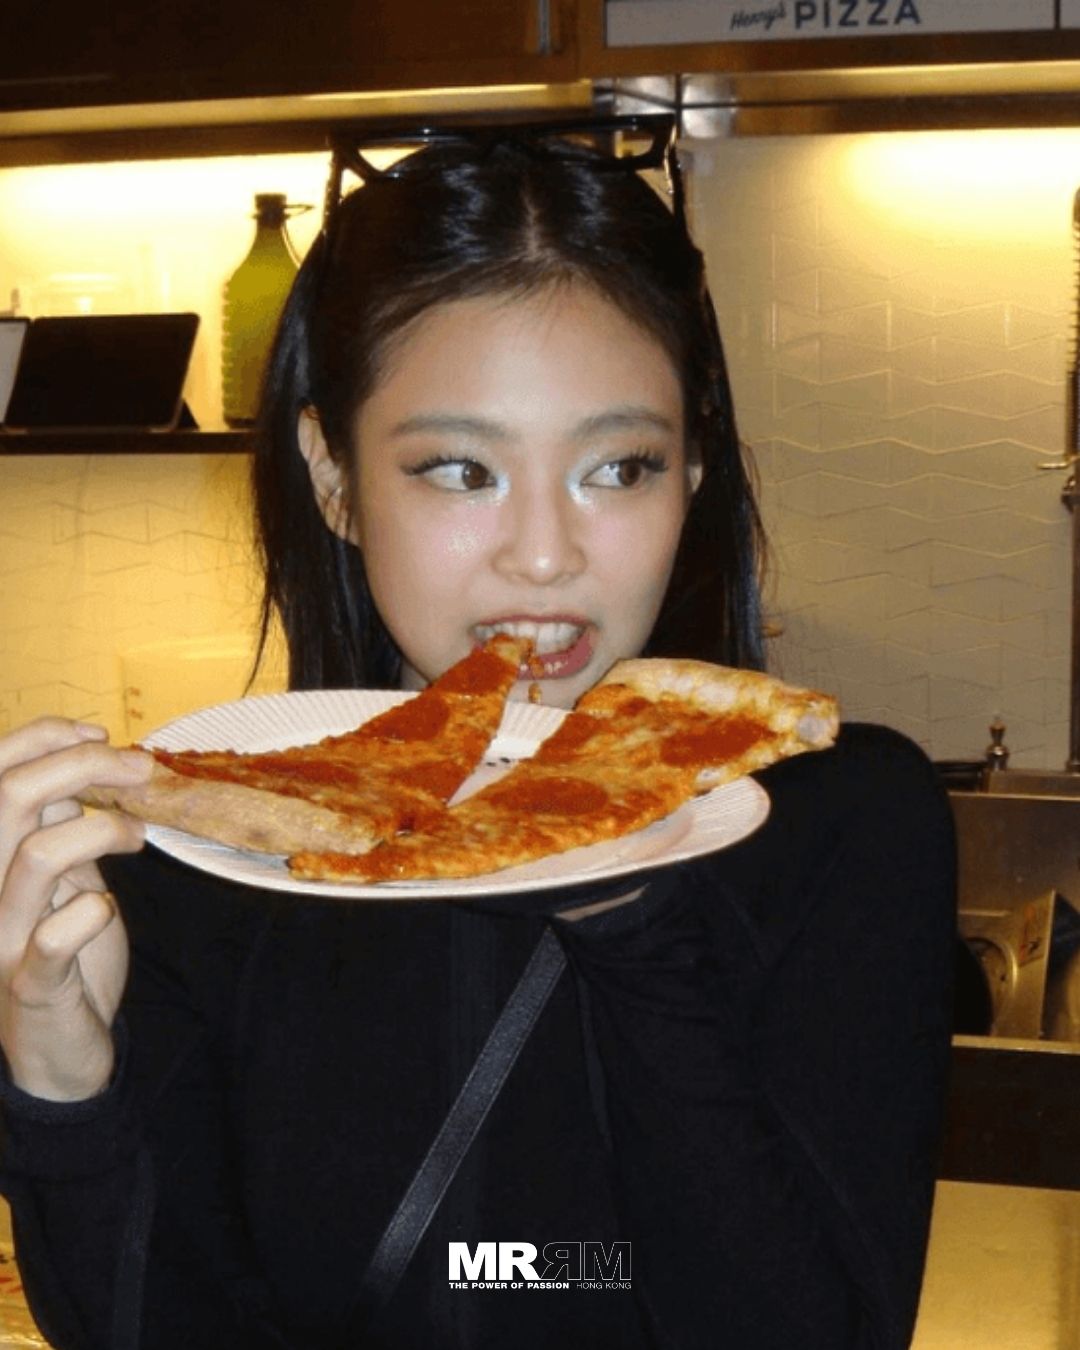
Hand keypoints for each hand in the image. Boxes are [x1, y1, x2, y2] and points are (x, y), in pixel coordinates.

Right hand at [0, 718, 151, 1100]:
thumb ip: (55, 821)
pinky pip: (52, 939)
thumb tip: (77, 756)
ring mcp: (4, 936)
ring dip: (101, 830)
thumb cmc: (61, 946)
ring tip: (138, 837)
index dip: (41, 737)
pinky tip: (106, 907)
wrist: (58, 1043)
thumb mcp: (60, 872)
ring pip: (35, 856)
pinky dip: (88, 913)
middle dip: (82, 765)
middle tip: (140, 768)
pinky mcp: (32, 983)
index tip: (99, 732)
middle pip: (9, 798)